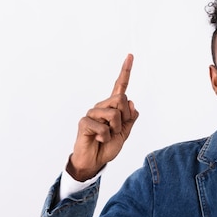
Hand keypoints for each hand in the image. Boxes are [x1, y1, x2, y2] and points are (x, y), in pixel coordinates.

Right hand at [67, 54, 139, 180]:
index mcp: (112, 107)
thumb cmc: (107, 146)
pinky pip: (104, 127)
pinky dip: (106, 136)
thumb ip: (129, 119)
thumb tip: (132, 103)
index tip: (130, 55)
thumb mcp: (124, 133)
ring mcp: (92, 113)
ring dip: (115, 129)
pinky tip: (99, 140)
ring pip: (114, 114)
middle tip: (116, 130)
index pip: (119, 86)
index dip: (125, 71)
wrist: (95, 161)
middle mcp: (101, 106)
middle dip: (124, 118)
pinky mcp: (85, 122)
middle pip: (121, 99)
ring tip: (107, 137)